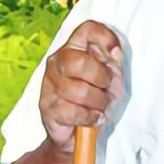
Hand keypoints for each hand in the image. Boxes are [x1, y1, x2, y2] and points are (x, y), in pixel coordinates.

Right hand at [40, 20, 123, 154]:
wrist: (76, 133)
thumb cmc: (94, 100)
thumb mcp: (110, 79)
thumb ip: (113, 63)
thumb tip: (115, 53)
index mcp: (75, 48)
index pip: (87, 30)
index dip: (105, 37)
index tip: (116, 53)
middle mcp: (58, 61)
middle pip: (80, 62)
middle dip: (101, 79)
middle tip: (106, 90)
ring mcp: (49, 83)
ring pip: (78, 91)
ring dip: (98, 103)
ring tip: (100, 107)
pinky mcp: (47, 107)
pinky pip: (73, 112)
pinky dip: (89, 118)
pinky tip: (93, 118)